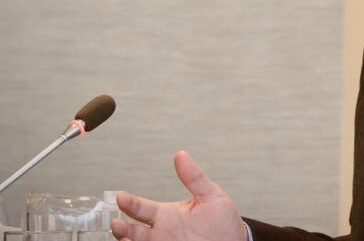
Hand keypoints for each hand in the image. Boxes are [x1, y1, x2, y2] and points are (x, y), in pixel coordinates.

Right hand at [111, 150, 246, 240]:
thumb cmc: (223, 220)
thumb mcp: (211, 195)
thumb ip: (194, 178)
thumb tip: (181, 155)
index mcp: (167, 214)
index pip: (141, 207)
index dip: (129, 202)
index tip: (120, 196)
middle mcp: (161, 231)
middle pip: (132, 230)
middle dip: (121, 227)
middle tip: (115, 222)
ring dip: (126, 240)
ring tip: (121, 237)